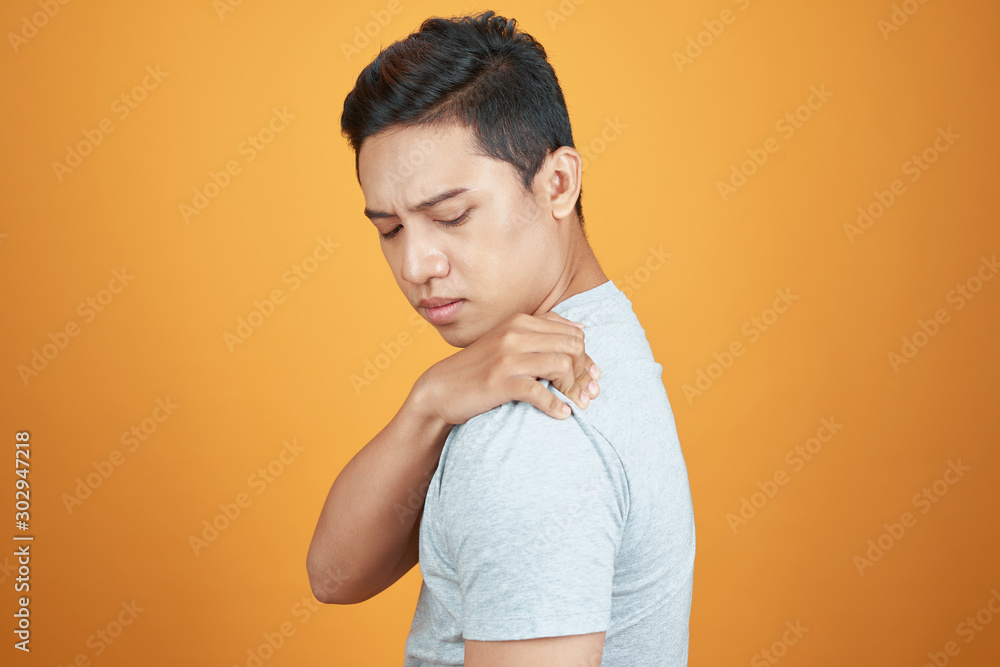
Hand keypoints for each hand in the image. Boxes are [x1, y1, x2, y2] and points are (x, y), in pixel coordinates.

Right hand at [413, 311, 601, 424]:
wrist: (441, 388)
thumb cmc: (480, 367)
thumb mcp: (508, 340)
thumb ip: (541, 331)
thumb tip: (580, 327)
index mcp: (521, 321)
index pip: (573, 332)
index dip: (587, 356)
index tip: (590, 377)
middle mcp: (515, 333)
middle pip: (572, 346)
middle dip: (585, 371)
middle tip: (585, 392)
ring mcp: (507, 357)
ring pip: (561, 366)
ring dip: (573, 389)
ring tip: (573, 404)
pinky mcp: (500, 382)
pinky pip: (540, 392)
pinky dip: (556, 406)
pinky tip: (561, 414)